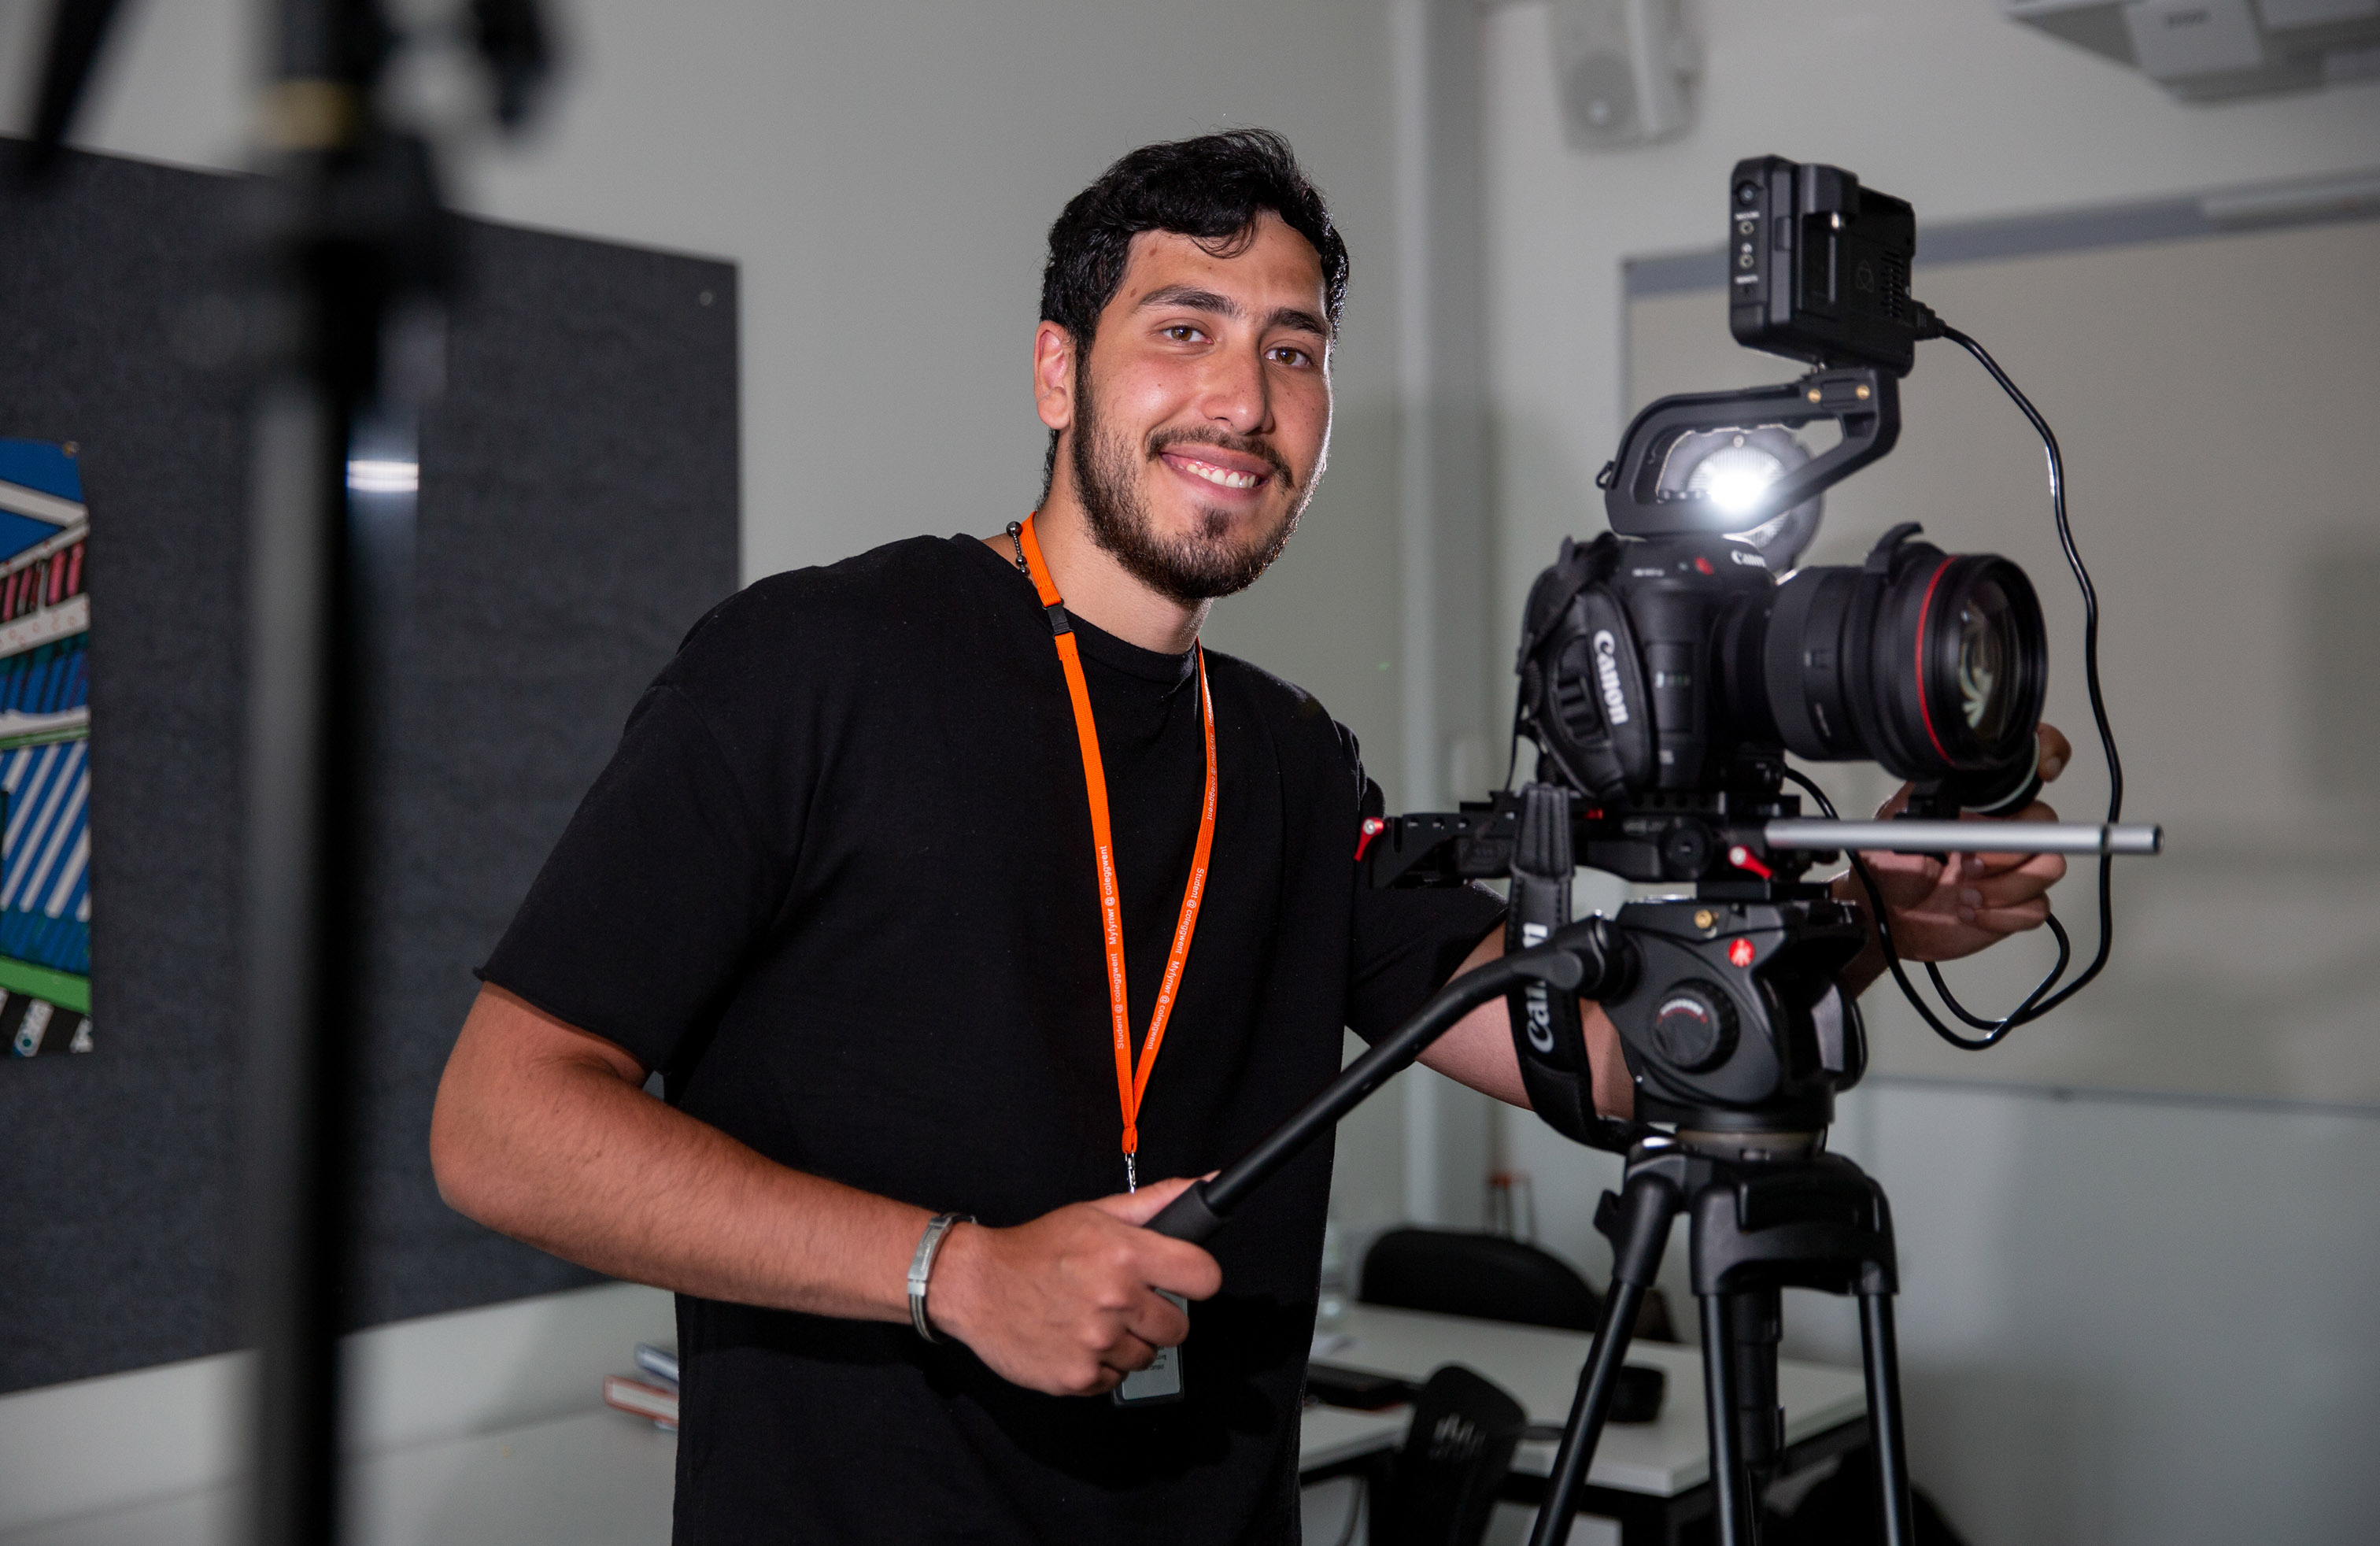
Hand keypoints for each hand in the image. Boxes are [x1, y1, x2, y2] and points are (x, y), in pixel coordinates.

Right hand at [923, 1176, 1222, 1396]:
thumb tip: (1207, 1185)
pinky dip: (1099, 1365)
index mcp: (1126, 1255)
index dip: (1195, 1278)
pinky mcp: (1077, 1378)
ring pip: (1146, 1356)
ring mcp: (1096, 1343)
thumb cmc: (1037, 1248)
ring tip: (1093, 1318)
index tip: (1182, 1279)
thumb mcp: (1096, 1213)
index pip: (1204, 1278)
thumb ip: (1157, 1202)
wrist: (976, 1285)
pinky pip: (1114, 1379)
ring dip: (1126, 1342)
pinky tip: (1076, 1339)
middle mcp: (1115, 1301)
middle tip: (1124, 1301)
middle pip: (1179, 1327)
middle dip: (1156, 1315)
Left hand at [1834, 725, 2071, 969]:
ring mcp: (2013, 870)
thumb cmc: (1890, 868)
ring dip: (2006, 886)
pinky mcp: (2016, 906)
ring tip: (1964, 892)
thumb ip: (1928, 793)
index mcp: (1981, 805)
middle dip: (2008, 849)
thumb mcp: (1898, 820)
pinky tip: (1969, 911)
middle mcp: (2003, 833)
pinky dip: (2001, 915)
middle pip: (2046, 826)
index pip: (2029, 770)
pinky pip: (2037, 908)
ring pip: (2049, 868)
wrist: (1886, 917)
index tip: (2044, 771)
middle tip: (1967, 862)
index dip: (2050, 757)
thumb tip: (1949, 774)